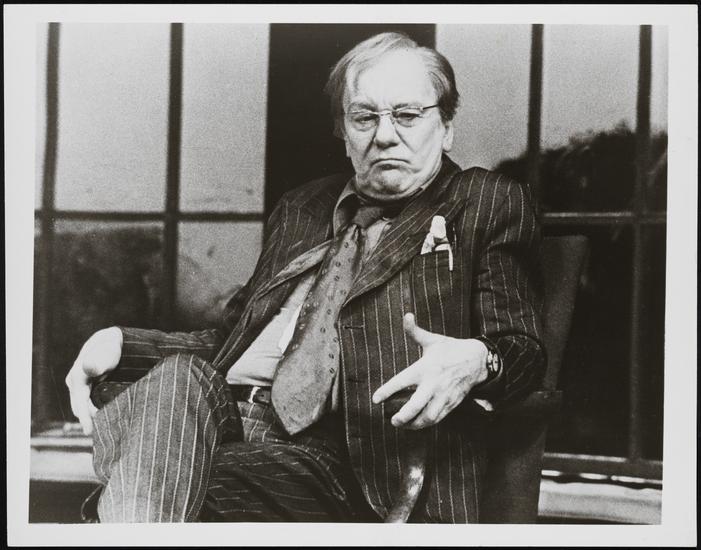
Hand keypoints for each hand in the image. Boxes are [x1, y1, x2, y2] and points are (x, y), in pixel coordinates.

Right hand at [65, 327, 122, 434]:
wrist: (115, 342)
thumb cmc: (112, 347)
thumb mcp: (108, 352)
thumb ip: (100, 361)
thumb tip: (91, 369)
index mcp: (77, 376)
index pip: (79, 401)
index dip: (84, 416)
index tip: (90, 430)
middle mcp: (75, 382)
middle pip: (79, 406)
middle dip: (87, 420)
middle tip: (100, 435)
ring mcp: (80, 385)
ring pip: (83, 406)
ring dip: (91, 417)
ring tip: (103, 431)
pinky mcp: (88, 388)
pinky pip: (88, 403)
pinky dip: (94, 412)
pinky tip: (104, 420)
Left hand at [372, 313, 488, 429]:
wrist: (476, 360)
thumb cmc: (450, 349)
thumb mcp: (432, 340)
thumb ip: (415, 331)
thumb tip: (406, 316)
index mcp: (425, 367)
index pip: (402, 381)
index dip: (387, 391)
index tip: (375, 399)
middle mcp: (433, 384)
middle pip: (415, 405)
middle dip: (402, 416)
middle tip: (392, 420)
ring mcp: (443, 396)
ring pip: (428, 416)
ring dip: (414, 424)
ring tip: (403, 425)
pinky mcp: (451, 403)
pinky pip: (438, 418)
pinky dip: (426, 423)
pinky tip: (418, 424)